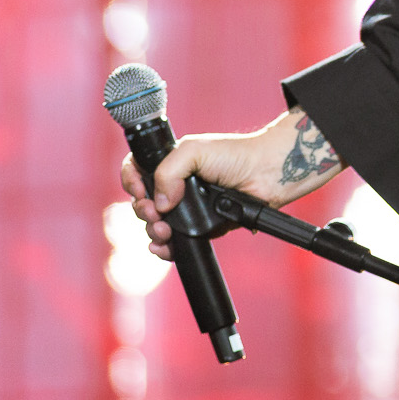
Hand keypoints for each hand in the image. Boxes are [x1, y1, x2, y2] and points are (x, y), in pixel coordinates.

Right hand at [117, 107, 343, 260]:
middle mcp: (176, 186)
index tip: (139, 190)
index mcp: (171, 164)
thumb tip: (159, 202)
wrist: (267, 174)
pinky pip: (175, 243)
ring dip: (152, 231)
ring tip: (164, 230)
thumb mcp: (194, 150)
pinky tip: (164, 248)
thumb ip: (168, 170)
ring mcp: (187, 208)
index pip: (136, 172)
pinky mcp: (200, 227)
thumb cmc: (236, 155)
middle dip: (142, 211)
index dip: (131, 182)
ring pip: (155, 226)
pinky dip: (165, 249)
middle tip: (155, 213)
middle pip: (142, 204)